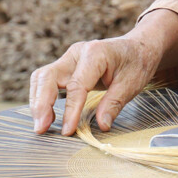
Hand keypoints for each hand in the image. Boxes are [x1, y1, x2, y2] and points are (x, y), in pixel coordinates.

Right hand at [30, 34, 162, 136]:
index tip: (67, 131)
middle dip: (41, 104)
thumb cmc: (136, 63)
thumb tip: (102, 126)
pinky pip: (46, 80)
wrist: (139, 47)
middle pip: (48, 76)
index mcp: (95, 54)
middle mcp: (77, 53)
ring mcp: (69, 58)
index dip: (70, 110)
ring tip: (42, 126)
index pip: (76, 85)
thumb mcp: (132, 84)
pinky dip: (42, 97)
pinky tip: (47, 115)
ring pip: (42, 77)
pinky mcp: (66, 65)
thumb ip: (114, 104)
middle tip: (41, 129)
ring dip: (38, 102)